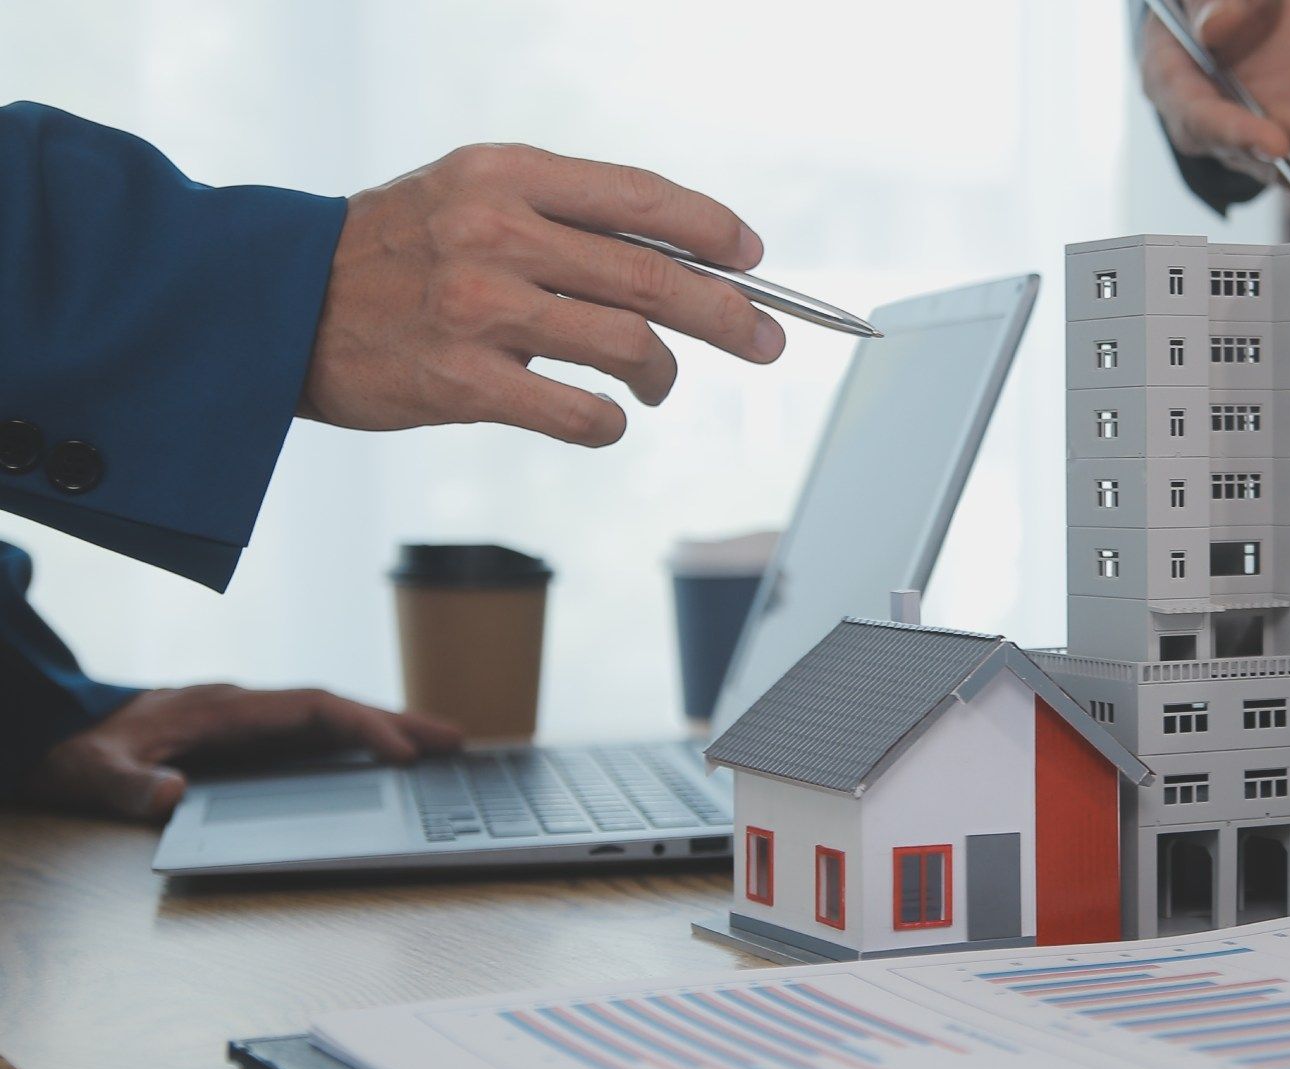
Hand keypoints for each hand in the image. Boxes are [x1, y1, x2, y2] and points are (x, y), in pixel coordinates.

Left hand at [23, 685, 462, 822]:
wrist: (57, 735)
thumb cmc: (78, 753)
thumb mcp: (93, 774)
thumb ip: (130, 786)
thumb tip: (172, 793)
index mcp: (222, 710)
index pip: (309, 708)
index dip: (360, 727)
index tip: (401, 751)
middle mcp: (246, 709)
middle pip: (337, 707)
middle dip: (397, 722)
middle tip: (456, 741)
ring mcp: (251, 723)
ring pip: (332, 720)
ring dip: (387, 730)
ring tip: (442, 748)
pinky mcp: (249, 741)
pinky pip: (317, 737)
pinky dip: (359, 743)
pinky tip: (387, 761)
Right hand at [299, 144, 785, 447]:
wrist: (273, 305)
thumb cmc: (390, 255)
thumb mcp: (467, 197)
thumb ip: (560, 217)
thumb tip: (677, 259)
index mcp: (506, 173)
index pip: (640, 196)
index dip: (711, 230)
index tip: (753, 258)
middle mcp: (497, 231)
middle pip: (654, 276)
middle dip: (729, 314)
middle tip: (766, 342)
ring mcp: (480, 307)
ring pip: (629, 345)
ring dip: (663, 374)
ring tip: (658, 384)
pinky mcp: (463, 381)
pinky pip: (580, 412)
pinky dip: (611, 424)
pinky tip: (606, 420)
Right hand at [1139, 0, 1289, 185]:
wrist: (1235, 9)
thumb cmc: (1208, 1)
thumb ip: (1211, 2)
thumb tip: (1213, 29)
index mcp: (1179, 89)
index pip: (1204, 122)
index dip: (1238, 137)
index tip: (1276, 144)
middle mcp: (1222, 127)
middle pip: (1264, 154)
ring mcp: (1269, 131)